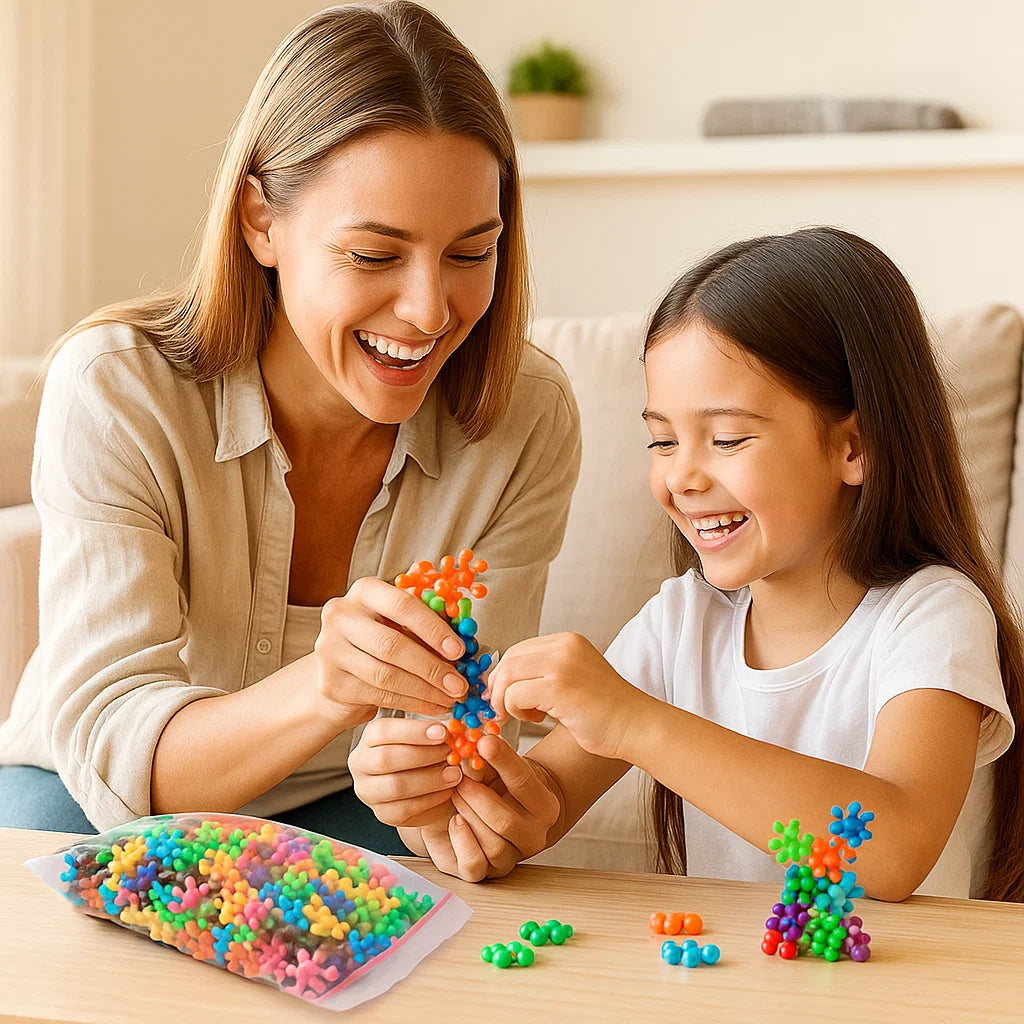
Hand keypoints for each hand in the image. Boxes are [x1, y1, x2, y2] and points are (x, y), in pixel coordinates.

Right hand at [313, 577, 467, 729]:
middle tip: (459, 684)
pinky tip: (431, 706)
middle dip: (431, 668)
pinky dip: (410, 703)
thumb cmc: (382, 639)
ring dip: (424, 690)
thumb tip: (466, 627)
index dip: (433, 629)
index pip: (402, 605)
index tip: (459, 650)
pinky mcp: (331, 683)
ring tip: (450, 698)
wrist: (341, 671)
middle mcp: (340, 616)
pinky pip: (378, 695)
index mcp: (365, 591)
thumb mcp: (402, 621)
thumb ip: (429, 617)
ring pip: (385, 674)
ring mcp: (330, 650)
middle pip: (392, 645)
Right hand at [349, 716, 464, 828]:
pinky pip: (406, 809)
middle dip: (423, 755)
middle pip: (385, 759)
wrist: (427, 789)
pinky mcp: (384, 814)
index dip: (413, 731)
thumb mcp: (426, 739)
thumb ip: (432, 733)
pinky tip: (448, 790)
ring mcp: (369, 792)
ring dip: (430, 779)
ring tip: (454, 773)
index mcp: (369, 739)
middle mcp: (361, 765)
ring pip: (396, 786)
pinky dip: (432, 798)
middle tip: (449, 753)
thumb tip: (452, 729)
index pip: (382, 731)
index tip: (442, 732)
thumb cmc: (426, 756)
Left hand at [431, 733, 561, 880]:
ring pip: (491, 843)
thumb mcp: (494, 769)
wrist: (490, 810)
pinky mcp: (487, 872)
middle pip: (504, 820)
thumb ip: (486, 760)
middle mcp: (535, 837)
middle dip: (476, 796)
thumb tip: (469, 746)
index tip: (484, 742)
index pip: (524, 783)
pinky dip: (461, 842)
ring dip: (467, 814)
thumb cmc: (496, 785)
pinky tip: (455, 821)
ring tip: (456, 795)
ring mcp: (512, 857)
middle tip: (458, 777)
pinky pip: (474, 866)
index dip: (503, 761)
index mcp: (546, 807)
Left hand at [486, 633, 642, 759]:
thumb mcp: (574, 677)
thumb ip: (546, 673)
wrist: (638, 726)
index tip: (503, 697)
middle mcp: (564, 646)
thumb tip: (505, 681)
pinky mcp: (558, 687)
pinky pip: (515, 695)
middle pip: (509, 660)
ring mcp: (562, 664)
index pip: (519, 650)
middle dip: (498, 688)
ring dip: (505, 702)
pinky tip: (538, 720)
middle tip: (503, 711)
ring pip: (508, 676)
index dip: (504, 675)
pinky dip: (515, 711)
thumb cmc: (607, 712)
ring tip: (524, 716)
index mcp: (568, 641)